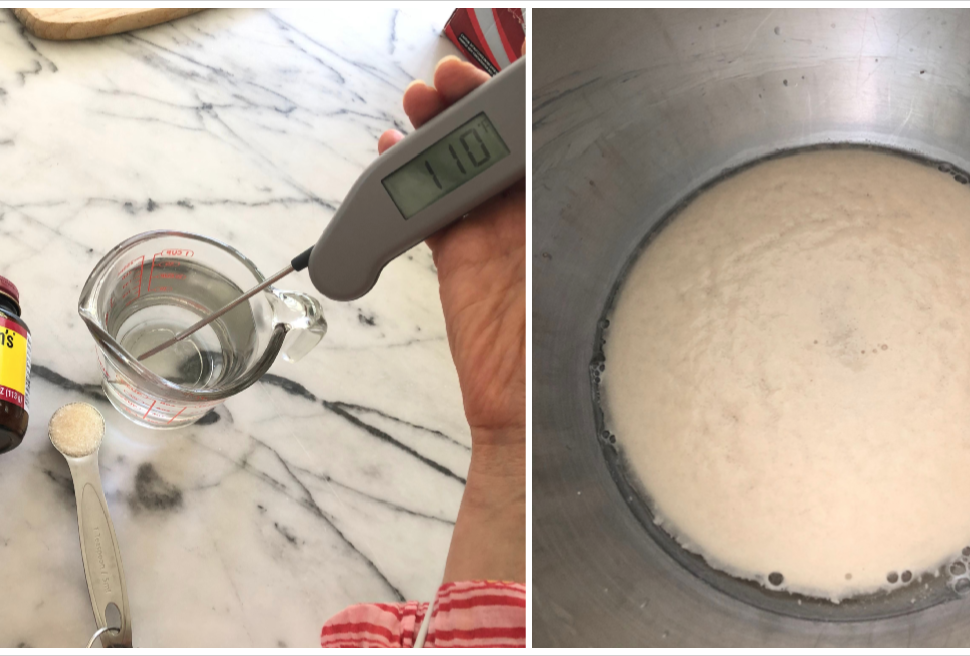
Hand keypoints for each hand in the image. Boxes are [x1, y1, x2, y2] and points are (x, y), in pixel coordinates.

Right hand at [377, 55, 524, 583]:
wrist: (534, 408)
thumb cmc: (576, 335)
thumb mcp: (579, 251)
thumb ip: (567, 195)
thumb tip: (555, 136)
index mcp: (574, 202)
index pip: (546, 134)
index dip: (518, 98)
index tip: (497, 76)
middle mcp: (537, 211)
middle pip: (497, 139)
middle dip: (469, 102)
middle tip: (446, 82)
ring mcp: (495, 231)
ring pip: (460, 161)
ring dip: (436, 127)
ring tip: (419, 101)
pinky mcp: (459, 254)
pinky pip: (428, 203)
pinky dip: (406, 173)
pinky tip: (389, 145)